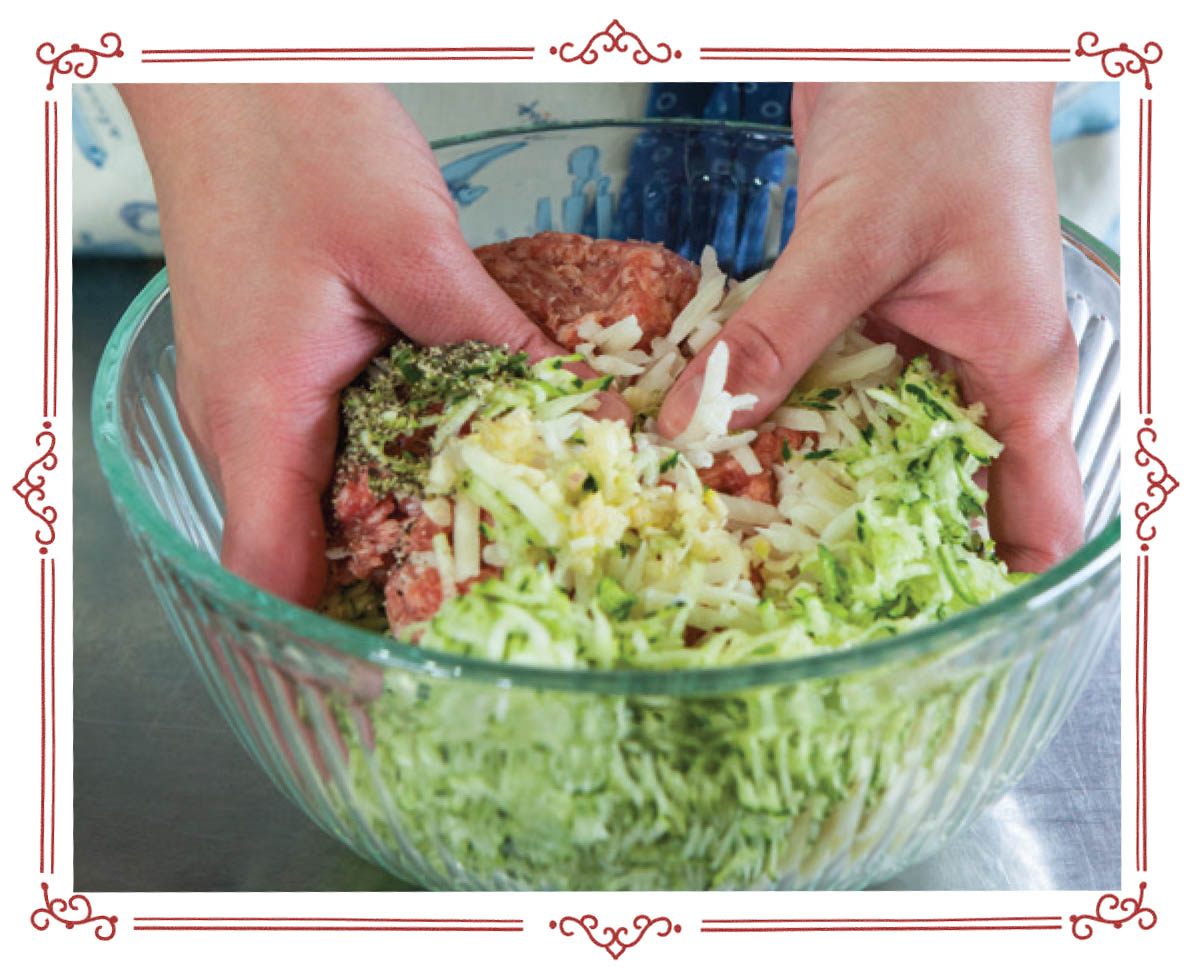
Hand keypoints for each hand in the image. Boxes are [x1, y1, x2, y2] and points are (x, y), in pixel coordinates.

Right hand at [120, 84, 610, 605]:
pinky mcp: (283, 375)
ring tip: (495, 558)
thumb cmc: (293, 142)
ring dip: (398, 535)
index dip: (332, 648)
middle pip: (304, 558)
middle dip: (392, 597)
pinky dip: (391, 475)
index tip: (405, 692)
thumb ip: (493, 339)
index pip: (270, 576)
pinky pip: (334, 456)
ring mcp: (259, 403)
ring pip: (322, 509)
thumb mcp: (412, 246)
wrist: (233, 81)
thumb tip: (574, 406)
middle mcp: (246, 427)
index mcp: (259, 414)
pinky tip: (460, 464)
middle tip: (493, 618)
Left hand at [658, 83, 1081, 571]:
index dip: (971, 582)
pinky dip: (783, 409)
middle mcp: (975, 371)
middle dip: (860, 538)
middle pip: (935, 492)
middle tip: (770, 583)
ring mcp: (923, 345)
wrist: (923, 37)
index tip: (893, 626)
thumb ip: (782, 332)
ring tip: (727, 521)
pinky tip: (723, 432)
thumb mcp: (858, 234)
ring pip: (870, 441)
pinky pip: (828, 384)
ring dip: (806, 473)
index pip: (1029, 519)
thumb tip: (705, 421)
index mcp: (1018, 371)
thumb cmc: (937, 113)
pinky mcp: (871, 316)